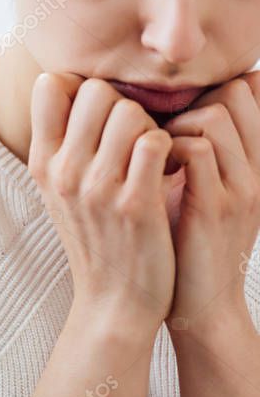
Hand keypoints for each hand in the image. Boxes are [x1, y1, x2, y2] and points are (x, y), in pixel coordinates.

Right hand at [30, 74, 177, 329]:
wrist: (114, 302)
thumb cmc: (97, 239)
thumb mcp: (61, 191)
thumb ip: (64, 142)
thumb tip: (72, 83)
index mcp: (42, 164)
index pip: (49, 85)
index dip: (82, 87)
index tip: (102, 116)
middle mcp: (62, 172)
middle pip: (95, 90)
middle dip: (123, 104)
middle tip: (134, 139)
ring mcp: (96, 189)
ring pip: (129, 112)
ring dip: (151, 127)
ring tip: (152, 157)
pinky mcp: (134, 204)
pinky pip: (156, 141)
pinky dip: (171, 148)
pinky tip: (169, 171)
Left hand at [163, 73, 259, 331]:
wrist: (200, 307)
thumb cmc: (184, 246)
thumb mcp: (196, 190)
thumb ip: (190, 155)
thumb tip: (153, 117)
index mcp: (252, 159)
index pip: (246, 89)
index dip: (202, 89)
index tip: (164, 114)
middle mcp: (255, 166)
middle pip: (234, 90)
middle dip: (185, 100)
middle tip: (153, 132)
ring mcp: (240, 185)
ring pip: (215, 113)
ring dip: (171, 125)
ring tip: (150, 154)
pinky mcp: (216, 207)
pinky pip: (199, 150)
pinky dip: (166, 150)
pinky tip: (146, 172)